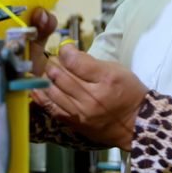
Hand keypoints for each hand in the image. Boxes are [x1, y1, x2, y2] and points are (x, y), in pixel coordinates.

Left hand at [31, 42, 147, 150]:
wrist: (135, 124)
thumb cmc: (128, 93)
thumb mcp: (117, 70)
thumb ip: (92, 62)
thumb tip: (69, 53)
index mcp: (106, 79)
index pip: (76, 62)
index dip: (65, 52)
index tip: (64, 48)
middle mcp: (92, 98)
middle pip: (61, 76)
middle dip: (53, 64)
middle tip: (53, 59)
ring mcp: (81, 113)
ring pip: (53, 91)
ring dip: (45, 78)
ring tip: (47, 72)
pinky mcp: (74, 123)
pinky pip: (51, 108)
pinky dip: (41, 96)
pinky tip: (36, 87)